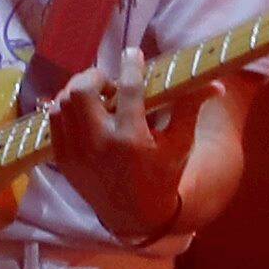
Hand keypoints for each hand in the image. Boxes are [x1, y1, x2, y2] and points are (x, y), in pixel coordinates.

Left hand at [48, 68, 195, 234]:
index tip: (132, 53)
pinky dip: (66, 108)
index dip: (131, 65)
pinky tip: (84, 111)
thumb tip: (214, 83)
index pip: (128, 89)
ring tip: (97, 97)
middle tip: (110, 83)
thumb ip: (190, 108)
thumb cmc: (163, 176)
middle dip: (95, 77)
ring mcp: (76, 153)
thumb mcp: (180, 144)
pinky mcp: (63, 159)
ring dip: (79, 90)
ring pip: (63, 102)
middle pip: (82, 90)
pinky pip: (53, 120)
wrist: (133, 215)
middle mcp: (99, 144)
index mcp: (132, 140)